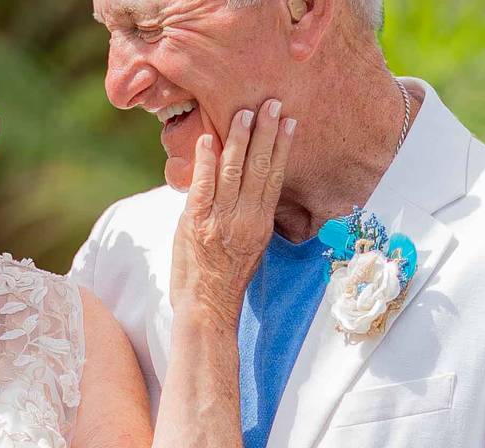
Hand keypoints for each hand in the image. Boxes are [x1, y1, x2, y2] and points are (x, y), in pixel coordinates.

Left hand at [170, 99, 295, 329]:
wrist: (206, 308)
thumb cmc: (226, 281)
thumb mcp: (250, 249)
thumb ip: (250, 218)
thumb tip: (250, 192)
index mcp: (261, 224)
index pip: (274, 177)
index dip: (282, 148)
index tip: (288, 122)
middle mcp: (245, 218)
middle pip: (259, 168)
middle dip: (265, 133)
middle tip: (271, 102)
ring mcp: (220, 219)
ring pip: (234, 171)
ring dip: (239, 139)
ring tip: (244, 113)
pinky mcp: (196, 223)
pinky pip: (203, 185)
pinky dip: (206, 161)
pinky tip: (208, 139)